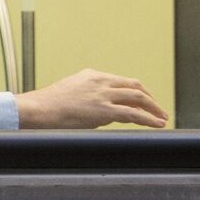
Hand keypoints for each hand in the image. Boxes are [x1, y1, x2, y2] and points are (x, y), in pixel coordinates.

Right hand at [16, 69, 167, 129]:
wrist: (37, 108)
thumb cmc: (46, 105)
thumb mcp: (69, 92)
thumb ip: (86, 97)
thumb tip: (97, 112)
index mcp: (91, 75)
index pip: (121, 81)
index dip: (136, 91)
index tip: (143, 100)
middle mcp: (100, 81)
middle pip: (134, 86)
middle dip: (149, 98)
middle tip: (158, 109)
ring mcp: (103, 95)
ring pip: (138, 97)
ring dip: (153, 108)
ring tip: (162, 117)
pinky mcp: (104, 110)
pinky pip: (133, 113)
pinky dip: (148, 118)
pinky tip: (157, 124)